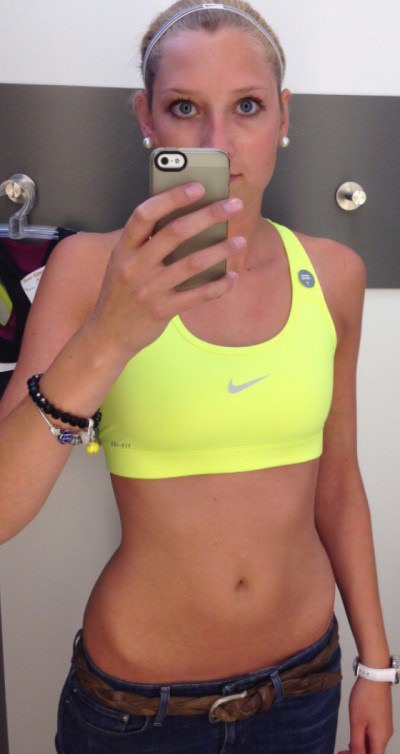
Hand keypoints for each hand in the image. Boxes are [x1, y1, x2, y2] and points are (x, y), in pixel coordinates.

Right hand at [88, 182, 244, 359]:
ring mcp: (148, 289)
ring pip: (192, 263)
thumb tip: (187, 221)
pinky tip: (232, 277)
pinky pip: (197, 295)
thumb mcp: (123, 264)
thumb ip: (146, 245)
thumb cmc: (121, 294)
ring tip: (240, 241)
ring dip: (221, 249)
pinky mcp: (162, 310)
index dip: (172, 198)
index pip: (145, 214)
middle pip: (176, 232)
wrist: (106, 335)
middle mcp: (134, 266)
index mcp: (123, 249)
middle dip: (209, 215)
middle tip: (233, 206)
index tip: (198, 187)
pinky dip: (219, 285)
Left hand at [348, 679, 392, 752]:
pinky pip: (374, 735)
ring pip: (373, 744)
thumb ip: (357, 743)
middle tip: (342, 752)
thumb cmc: (365, 698)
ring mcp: (385, 727)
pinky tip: (355, 734)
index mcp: (380, 738)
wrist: (375, 677)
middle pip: (373, 752)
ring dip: (361, 747)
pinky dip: (364, 739)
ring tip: (346, 745)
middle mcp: (385, 735)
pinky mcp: (383, 720)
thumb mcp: (357, 723)